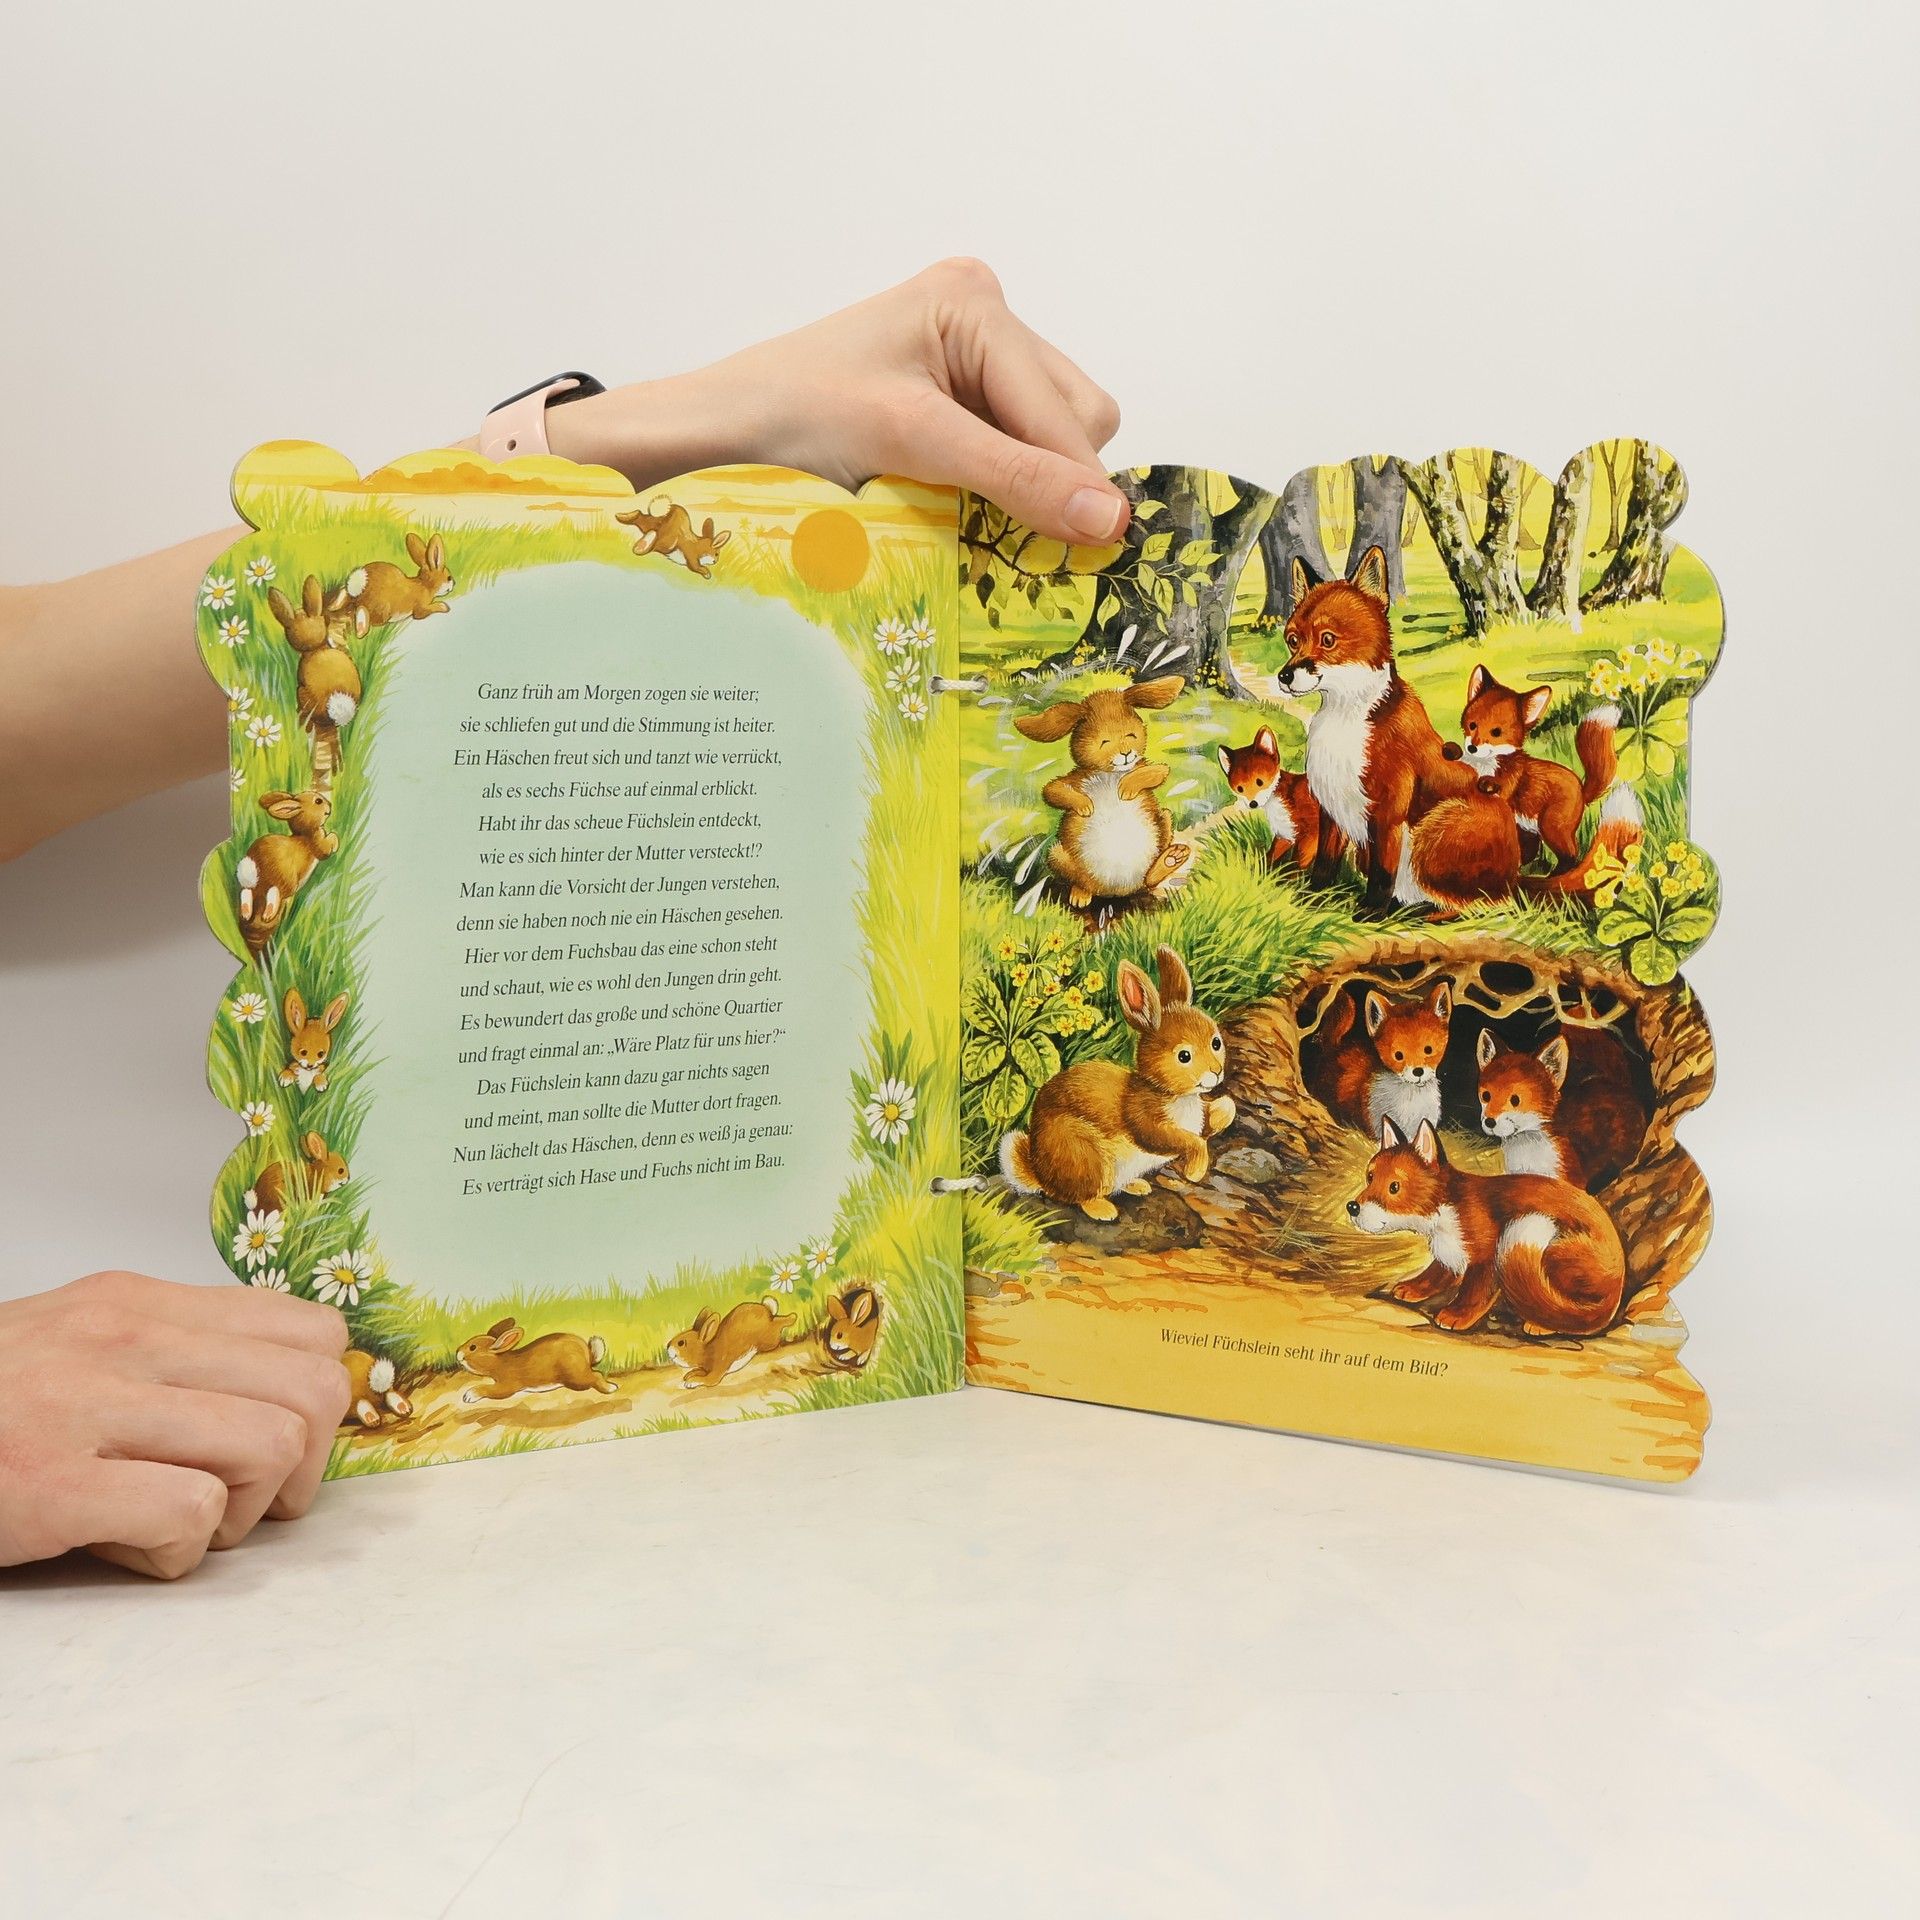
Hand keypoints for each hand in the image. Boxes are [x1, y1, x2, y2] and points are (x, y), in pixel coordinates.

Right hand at [0, 1272, 349, 1579]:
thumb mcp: (83, 1346)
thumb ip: (179, 1356)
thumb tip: (290, 1395)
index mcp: (142, 1304)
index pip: (313, 1333)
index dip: (318, 1404)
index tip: (280, 1445)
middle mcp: (127, 1338)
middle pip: (313, 1392)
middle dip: (299, 1466)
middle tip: (240, 1500)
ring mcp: (88, 1405)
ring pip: (270, 1446)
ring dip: (240, 1511)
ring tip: (178, 1522)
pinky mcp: (52, 1482)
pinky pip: (191, 1512)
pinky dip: (177, 1552)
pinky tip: (127, 1549)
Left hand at [548, 258, 1128, 544]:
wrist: (715, 433)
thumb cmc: (794, 420)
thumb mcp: (914, 444)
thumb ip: (1015, 477)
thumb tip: (1110, 520)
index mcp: (975, 302)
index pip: (1070, 408)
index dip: (1079, 482)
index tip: (1100, 551)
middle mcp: (980, 317)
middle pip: (1074, 419)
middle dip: (1050, 477)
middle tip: (1006, 528)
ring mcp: (966, 357)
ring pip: (1052, 438)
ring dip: (1025, 486)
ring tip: (962, 504)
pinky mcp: (948, 397)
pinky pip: (1014, 448)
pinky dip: (1000, 485)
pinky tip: (955, 498)